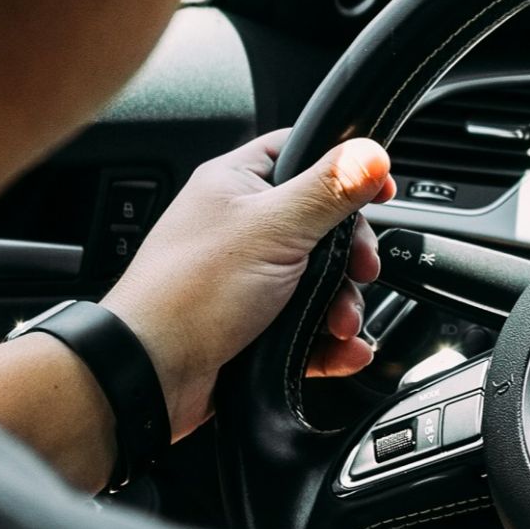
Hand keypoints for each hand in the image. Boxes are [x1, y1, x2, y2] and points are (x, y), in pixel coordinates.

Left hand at [100, 128, 395, 440]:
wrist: (148, 376)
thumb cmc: (191, 293)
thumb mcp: (273, 229)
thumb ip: (327, 190)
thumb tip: (370, 152)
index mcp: (236, 185)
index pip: (302, 153)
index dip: (345, 169)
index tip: (381, 190)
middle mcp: (241, 227)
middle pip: (324, 224)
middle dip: (352, 255)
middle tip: (362, 270)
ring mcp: (247, 278)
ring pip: (321, 279)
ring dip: (343, 304)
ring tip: (341, 325)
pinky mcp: (254, 325)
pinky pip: (308, 325)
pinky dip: (329, 341)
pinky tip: (342, 351)